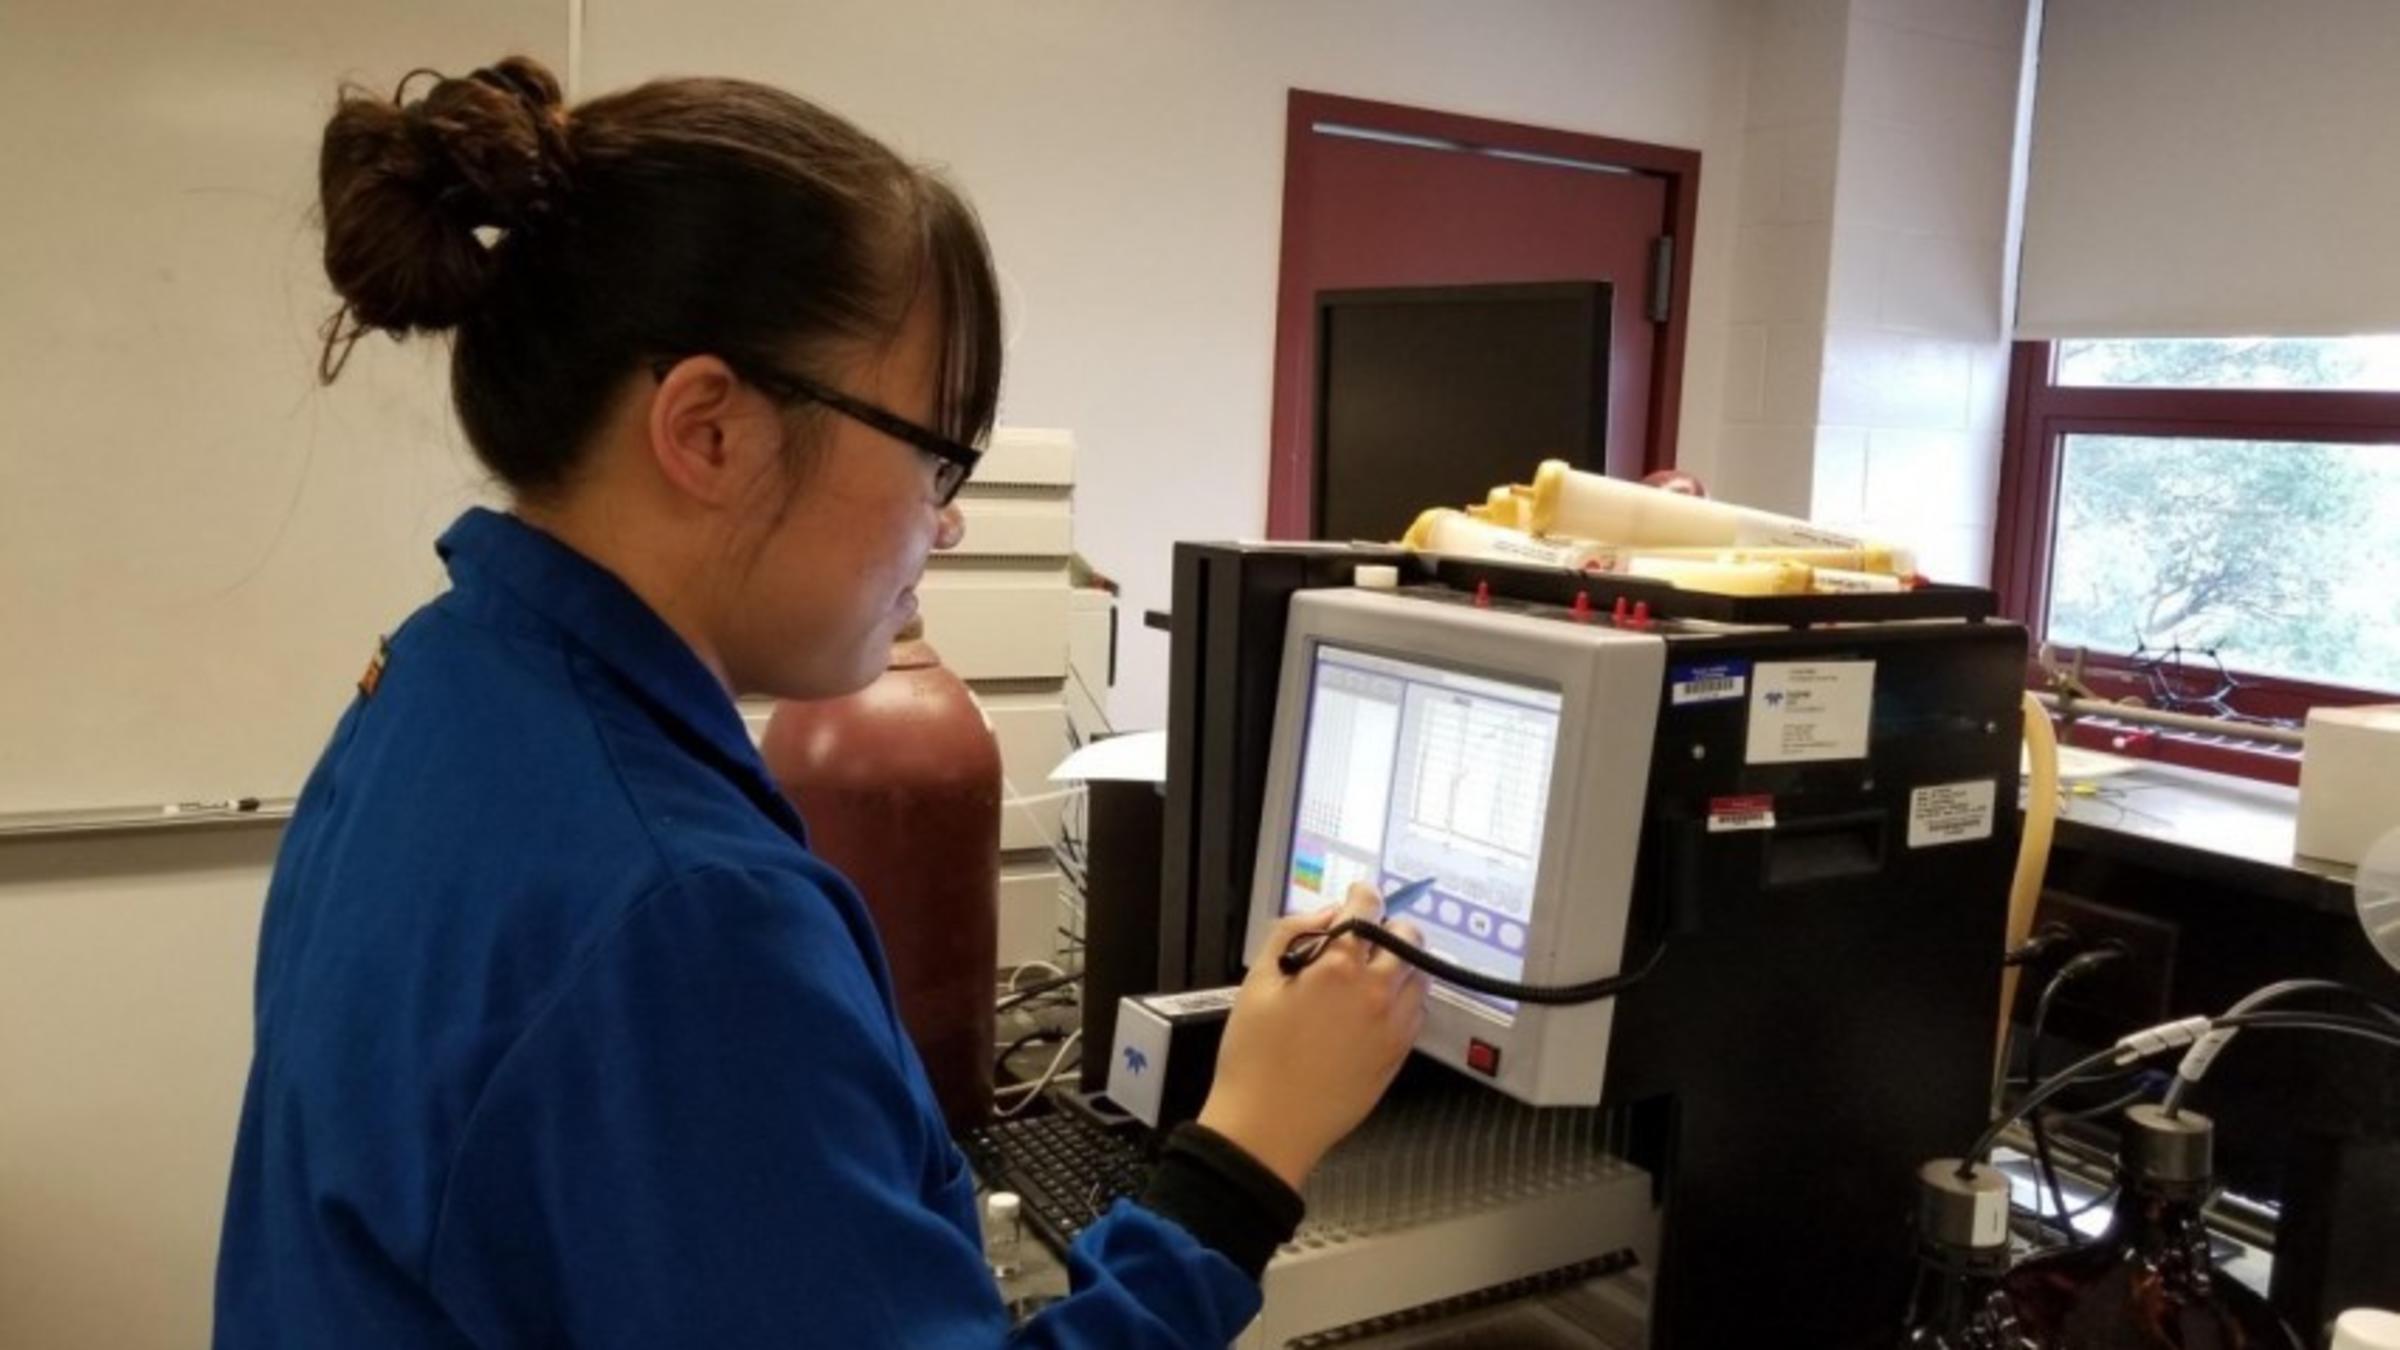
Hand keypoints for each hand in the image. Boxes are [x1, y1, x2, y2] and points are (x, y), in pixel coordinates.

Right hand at [1197, 882, 1427, 1190]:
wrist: (1268, 1126)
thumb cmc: (1254, 1058)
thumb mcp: (1258, 982)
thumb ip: (1292, 934)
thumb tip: (1325, 916)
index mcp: (1340, 969)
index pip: (1368, 908)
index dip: (1362, 893)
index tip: (1357, 893)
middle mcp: (1377, 993)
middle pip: (1407, 937)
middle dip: (1388, 927)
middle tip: (1363, 936)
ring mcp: (1394, 1026)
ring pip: (1419, 974)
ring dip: (1400, 962)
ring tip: (1369, 973)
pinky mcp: (1398, 1056)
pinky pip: (1417, 1012)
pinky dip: (1403, 998)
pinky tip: (1374, 1008)